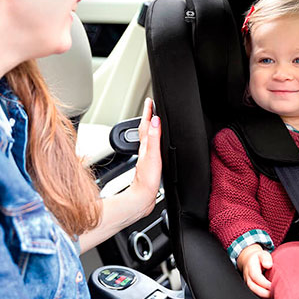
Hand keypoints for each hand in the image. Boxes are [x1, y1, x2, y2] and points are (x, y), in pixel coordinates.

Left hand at [130, 98, 161, 216]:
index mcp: (145, 146)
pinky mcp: (149, 166)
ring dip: (150, 128)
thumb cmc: (146, 181)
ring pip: (147, 138)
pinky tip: (155, 145)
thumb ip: (154, 138)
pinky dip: (153, 141)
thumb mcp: (152, 156)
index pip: (146, 124)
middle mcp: (144, 151)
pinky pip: (151, 148)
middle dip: (148, 116)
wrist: (142, 199)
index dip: (148, 111)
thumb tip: (156, 120)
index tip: (150, 100)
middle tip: (151, 106)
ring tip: (153, 120)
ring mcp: (146, 158)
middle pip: (145, 129)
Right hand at [238, 244, 272, 298]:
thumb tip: (268, 265)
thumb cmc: (257, 258)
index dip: (264, 283)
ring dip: (264, 297)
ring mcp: (248, 283)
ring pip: (254, 293)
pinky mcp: (250, 288)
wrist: (248, 261)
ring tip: (274, 298)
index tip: (273, 286)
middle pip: (253, 287)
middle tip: (275, 294)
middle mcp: (247, 277)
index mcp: (250, 268)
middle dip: (264, 293)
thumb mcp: (262, 254)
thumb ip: (265, 258)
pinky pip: (255, 295)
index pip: (256, 277)